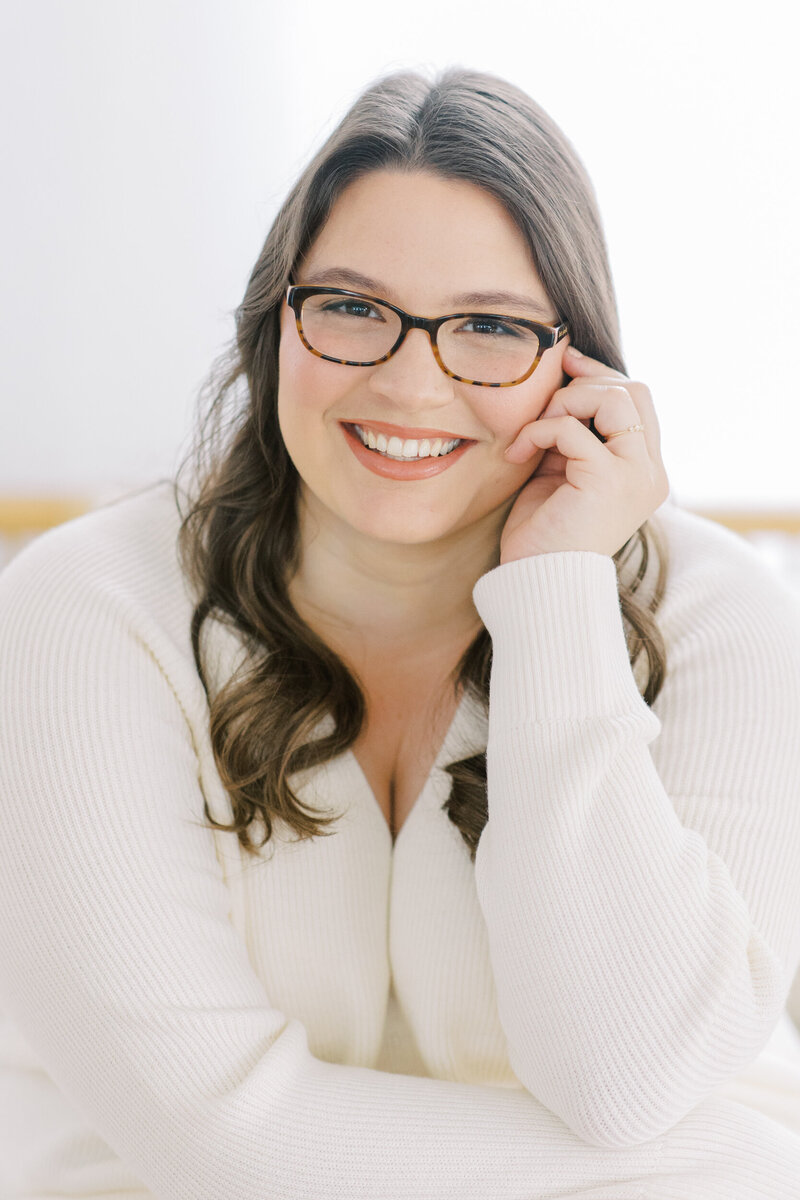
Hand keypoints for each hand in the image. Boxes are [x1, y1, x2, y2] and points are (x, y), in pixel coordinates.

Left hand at [499, 345, 669, 562]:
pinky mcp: (608, 481)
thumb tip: (565, 381)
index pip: (638, 401)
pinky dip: (540, 430)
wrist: (537, 583)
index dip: (601, 376)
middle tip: (545, 405)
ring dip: (567, 401)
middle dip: (584, 384)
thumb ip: (573, 435)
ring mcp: (635, 475)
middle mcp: (650, 472)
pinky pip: (573, 428)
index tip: (565, 368)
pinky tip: (518, 453)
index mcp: (644, 471)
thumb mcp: (563, 472)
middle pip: (634, 390)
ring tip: (535, 428)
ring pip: (615, 397)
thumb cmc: (544, 535)